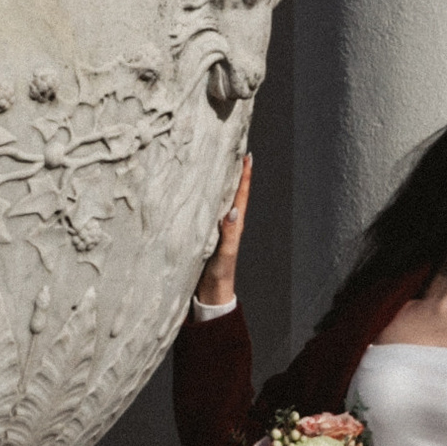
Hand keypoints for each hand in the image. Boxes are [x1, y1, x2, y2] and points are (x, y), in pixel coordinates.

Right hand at [196, 156, 250, 307]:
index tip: (248, 156)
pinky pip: (207, 210)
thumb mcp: (225, 253)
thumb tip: (233, 209)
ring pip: (220, 200)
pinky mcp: (205, 235)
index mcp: (235, 225)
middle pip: (233, 193)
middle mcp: (227, 223)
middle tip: (233, 150)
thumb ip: (228, 233)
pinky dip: (206, 197)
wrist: (211, 295)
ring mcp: (216, 229)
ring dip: (220, 182)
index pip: (241, 196)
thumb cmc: (220, 276)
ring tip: (217, 163)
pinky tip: (199, 191)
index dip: (245, 176)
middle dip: (234, 172)